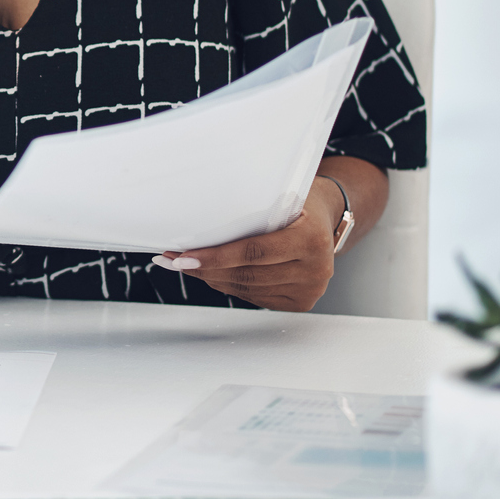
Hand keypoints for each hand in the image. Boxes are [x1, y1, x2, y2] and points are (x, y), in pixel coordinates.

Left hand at [153, 178, 346, 311]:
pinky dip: (229, 286)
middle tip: (173, 259)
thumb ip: (250, 207)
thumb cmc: (298, 203)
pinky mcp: (300, 302)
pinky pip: (254, 296)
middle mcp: (315, 269)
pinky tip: (210, 274)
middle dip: (204, 268)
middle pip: (246, 274)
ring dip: (211, 278)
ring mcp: (309, 290)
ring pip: (246, 289)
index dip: (215, 256)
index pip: (253, 252)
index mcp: (312, 239)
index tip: (184, 256)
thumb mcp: (280, 196)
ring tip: (185, 265)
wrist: (326, 220)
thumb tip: (199, 218)